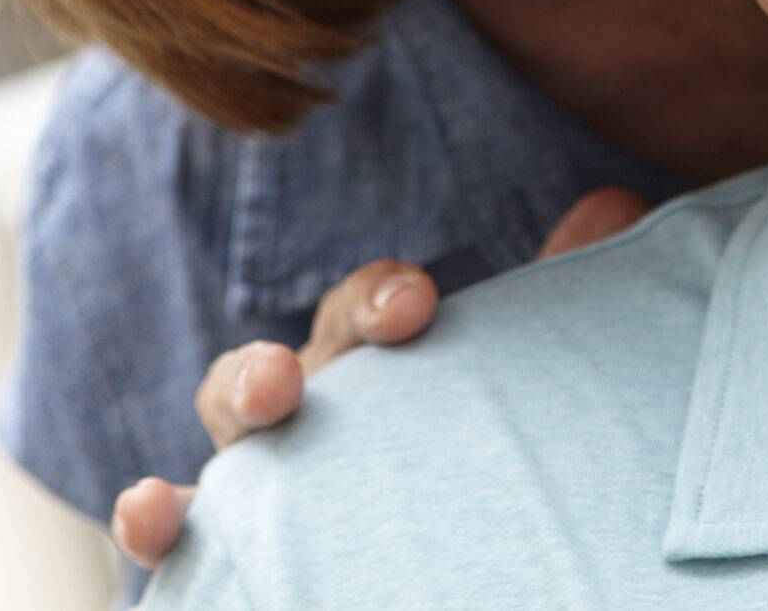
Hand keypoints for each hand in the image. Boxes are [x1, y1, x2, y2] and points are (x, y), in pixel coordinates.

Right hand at [109, 187, 649, 569]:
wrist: (447, 561)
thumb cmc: (469, 448)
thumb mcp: (513, 374)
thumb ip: (554, 300)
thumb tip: (617, 206)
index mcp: (371, 359)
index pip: (363, 310)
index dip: (379, 299)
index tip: (417, 303)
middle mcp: (306, 407)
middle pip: (273, 368)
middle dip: (275, 362)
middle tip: (291, 376)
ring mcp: (259, 475)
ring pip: (223, 433)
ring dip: (229, 408)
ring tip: (257, 405)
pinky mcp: (227, 548)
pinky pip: (177, 532)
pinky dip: (154, 520)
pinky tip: (150, 511)